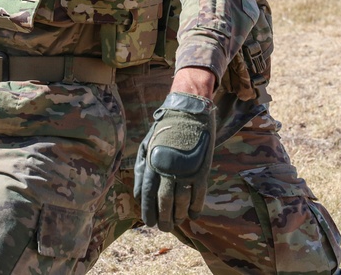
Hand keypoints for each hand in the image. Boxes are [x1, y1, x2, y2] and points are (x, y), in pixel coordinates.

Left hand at [134, 92, 215, 231]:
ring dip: (180, 215)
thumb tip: (139, 195)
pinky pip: (199, 195)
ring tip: (177, 222)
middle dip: (164, 218)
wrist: (188, 112)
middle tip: (164, 227)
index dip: (148, 211)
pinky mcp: (202, 170)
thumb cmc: (165, 129)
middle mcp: (169, 170)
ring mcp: (186, 171)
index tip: (149, 222)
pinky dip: (197, 207)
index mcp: (153, 163)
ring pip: (182, 202)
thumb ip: (142, 169)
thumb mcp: (147, 145)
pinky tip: (194, 214)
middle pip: (165, 202)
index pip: (148, 195)